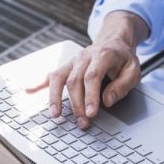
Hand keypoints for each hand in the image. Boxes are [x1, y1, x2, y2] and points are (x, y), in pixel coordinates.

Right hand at [28, 11, 147, 128]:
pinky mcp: (67, 66)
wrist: (114, 41)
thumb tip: (107, 101)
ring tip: (55, 115)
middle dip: (76, 104)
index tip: (91, 113)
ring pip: (59, 78)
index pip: (92, 76)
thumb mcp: (134, 70)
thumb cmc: (123, 59)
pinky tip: (29, 90)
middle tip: (83, 122)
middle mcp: (84, 56)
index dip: (90, 96)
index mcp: (102, 55)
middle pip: (74, 81)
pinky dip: (39, 82)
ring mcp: (73, 61)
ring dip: (55, 97)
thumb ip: (122, 85)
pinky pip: (51, 74)